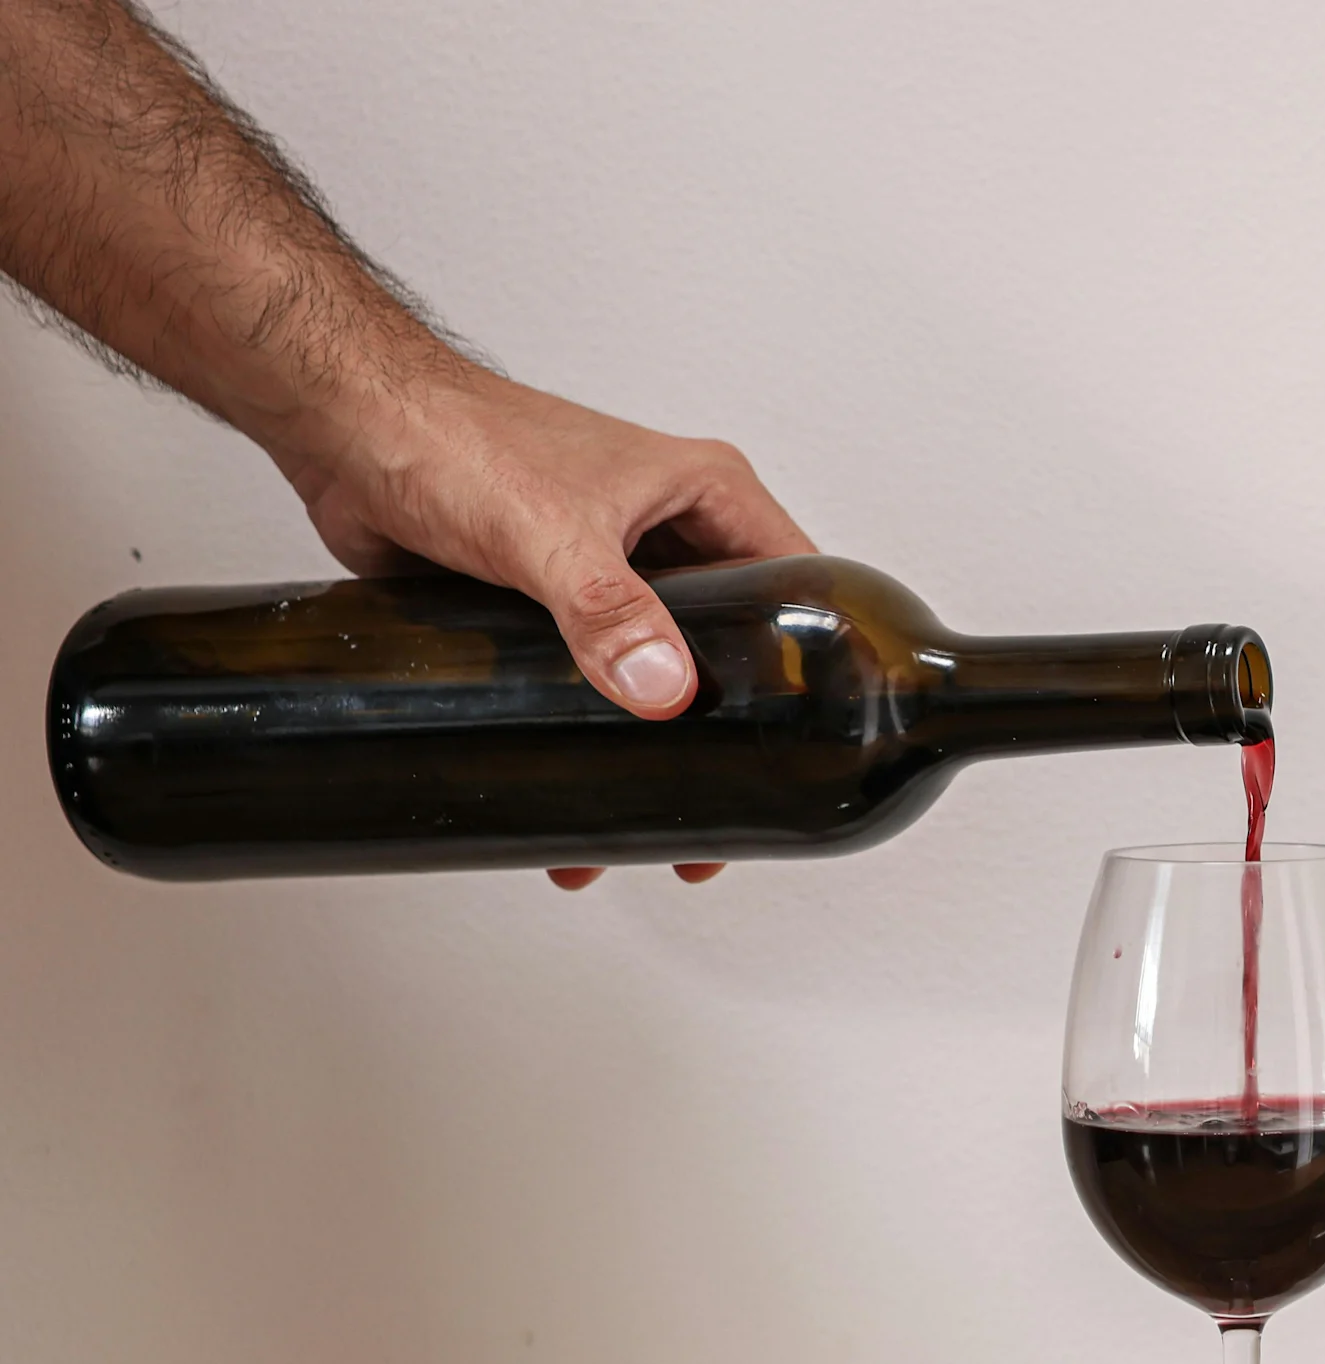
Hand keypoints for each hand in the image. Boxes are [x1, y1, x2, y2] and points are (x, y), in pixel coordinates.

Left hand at [275, 367, 814, 888]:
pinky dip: (586, 723)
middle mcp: (667, 527)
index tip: (817, 727)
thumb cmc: (449, 435)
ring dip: (650, 734)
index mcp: (704, 493)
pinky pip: (590, 671)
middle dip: (726, 720)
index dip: (816, 654)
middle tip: (729, 792)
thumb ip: (610, 612)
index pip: (800, 580)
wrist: (344, 428)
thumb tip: (664, 687)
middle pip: (731, 638)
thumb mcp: (549, 532)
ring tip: (647, 811)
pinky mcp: (550, 598)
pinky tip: (574, 777)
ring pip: (657, 663)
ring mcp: (610, 564)